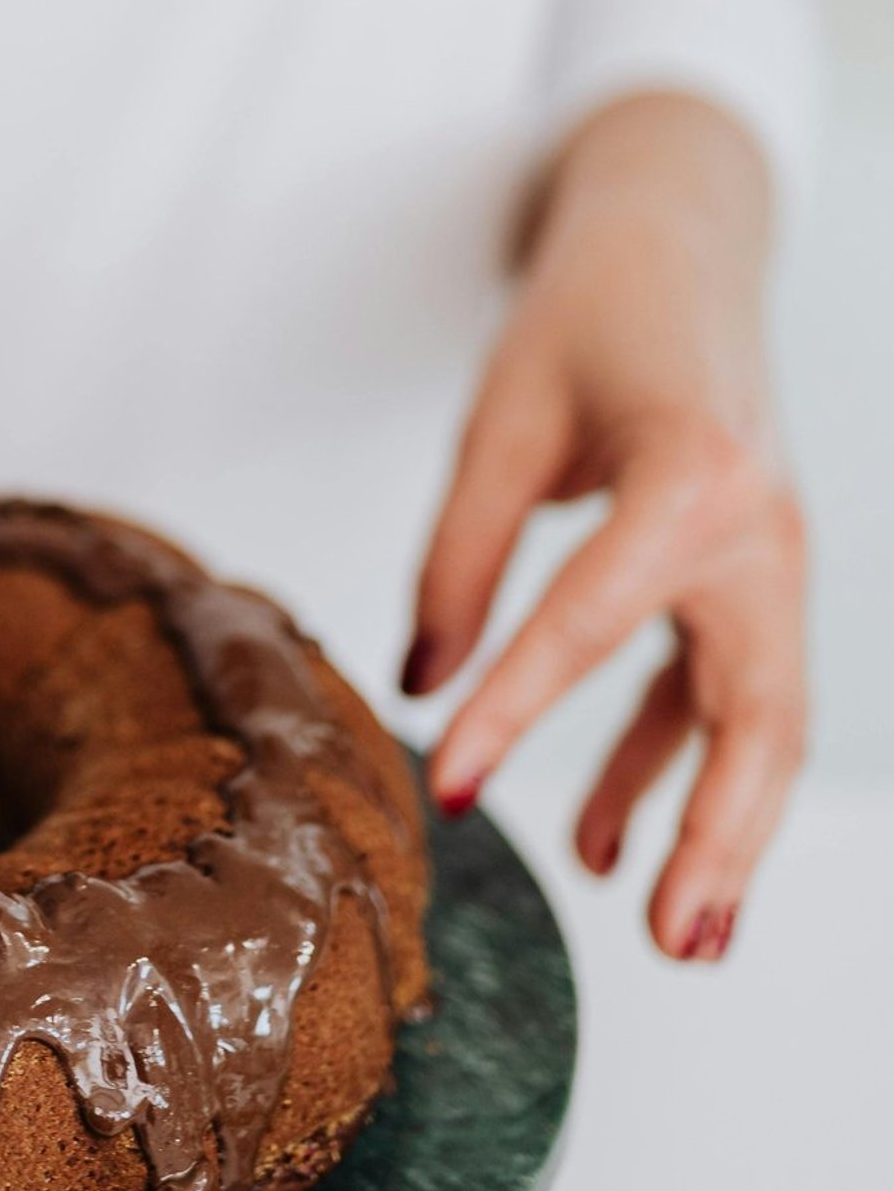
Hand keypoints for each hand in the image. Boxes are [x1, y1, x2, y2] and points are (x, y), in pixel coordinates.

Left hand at [407, 94, 804, 961]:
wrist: (678, 247)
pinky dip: (672, 762)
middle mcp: (758, 530)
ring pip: (760, 721)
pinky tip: (607, 836)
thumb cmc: (587, 319)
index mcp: (692, 477)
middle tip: (673, 943)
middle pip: (756, 713)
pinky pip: (718, 689)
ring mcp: (769, 560)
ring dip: (718, 826)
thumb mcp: (500, 420)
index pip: (593, 621)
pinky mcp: (748, 578)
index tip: (455, 784)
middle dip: (722, 836)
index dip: (519, 711)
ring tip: (666, 934)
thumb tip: (421, 682)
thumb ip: (457, 552)